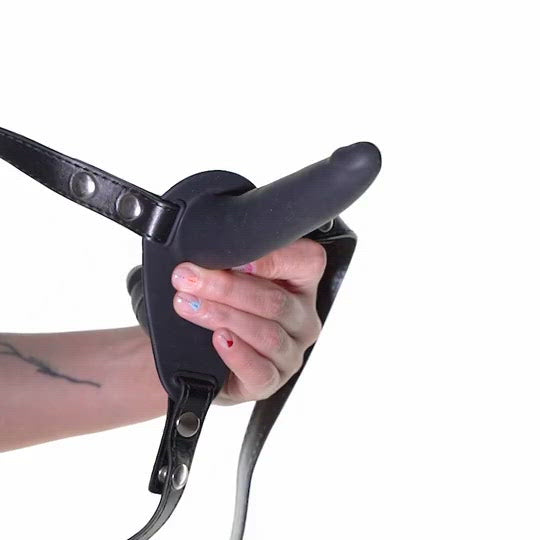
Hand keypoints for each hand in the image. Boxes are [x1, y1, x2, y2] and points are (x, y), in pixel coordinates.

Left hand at [170, 239, 326, 403]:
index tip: (235, 258)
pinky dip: (238, 354)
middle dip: (226, 288)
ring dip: (222, 316)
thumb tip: (211, 249)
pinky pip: (261, 371)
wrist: (197, 354)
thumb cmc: (220, 307)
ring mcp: (290, 353)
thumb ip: (232, 262)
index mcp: (299, 284)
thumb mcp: (230, 277)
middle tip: (187, 278)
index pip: (306, 261)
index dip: (275, 258)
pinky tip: (218, 340)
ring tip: (188, 305)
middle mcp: (301, 318)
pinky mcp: (271, 381)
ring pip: (267, 334)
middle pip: (275, 300)